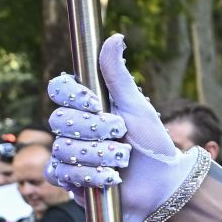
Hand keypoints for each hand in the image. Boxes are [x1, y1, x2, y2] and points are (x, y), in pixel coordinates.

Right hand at [45, 35, 191, 221]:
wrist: (163, 184)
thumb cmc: (152, 143)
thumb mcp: (137, 106)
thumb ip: (118, 75)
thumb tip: (115, 37)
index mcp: (88, 107)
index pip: (59, 89)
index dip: (73, 96)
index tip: (95, 103)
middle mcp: (74, 129)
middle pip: (58, 120)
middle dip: (94, 130)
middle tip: (120, 135)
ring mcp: (69, 154)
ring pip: (61, 149)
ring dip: (98, 156)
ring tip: (123, 161)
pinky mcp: (70, 180)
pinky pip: (58, 174)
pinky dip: (86, 176)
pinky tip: (110, 178)